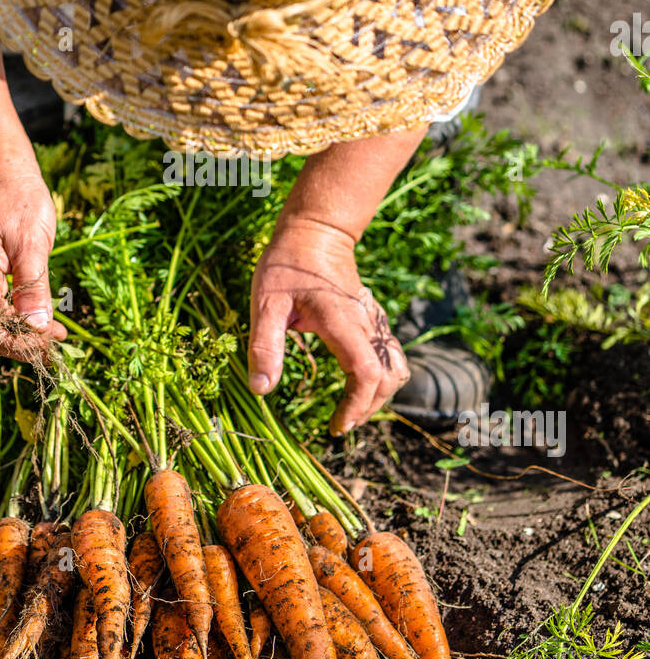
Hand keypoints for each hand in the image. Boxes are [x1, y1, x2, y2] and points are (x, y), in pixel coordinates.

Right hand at [0, 152, 66, 355]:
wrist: (0, 174)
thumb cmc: (18, 199)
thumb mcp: (33, 241)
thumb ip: (34, 286)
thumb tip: (38, 327)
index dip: (16, 341)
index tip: (50, 338)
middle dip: (20, 344)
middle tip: (58, 344)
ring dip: (20, 335)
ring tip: (55, 337)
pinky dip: (16, 320)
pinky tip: (41, 321)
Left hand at [248, 214, 408, 434]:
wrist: (315, 231)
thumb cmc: (286, 265)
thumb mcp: (265, 303)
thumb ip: (265, 345)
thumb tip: (262, 389)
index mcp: (342, 322)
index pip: (367, 374)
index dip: (356, 407)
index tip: (336, 426)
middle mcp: (366, 323)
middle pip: (389, 377)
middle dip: (369, 408)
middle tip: (340, 424)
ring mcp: (374, 320)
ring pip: (396, 367)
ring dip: (379, 394)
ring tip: (350, 409)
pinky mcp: (373, 318)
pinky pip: (390, 354)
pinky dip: (381, 377)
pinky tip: (355, 384)